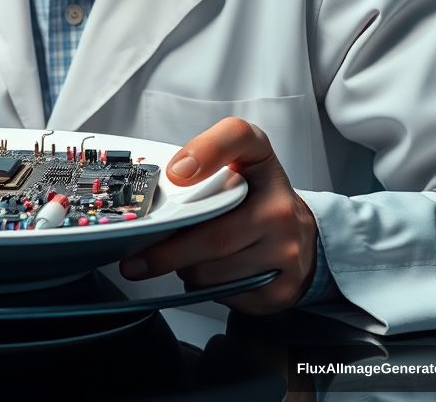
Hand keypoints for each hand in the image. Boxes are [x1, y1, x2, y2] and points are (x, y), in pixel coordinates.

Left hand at [119, 117, 317, 313]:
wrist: (300, 234)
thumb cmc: (256, 193)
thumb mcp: (238, 155)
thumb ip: (207, 149)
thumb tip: (174, 175)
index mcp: (263, 163)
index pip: (237, 139)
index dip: (205, 153)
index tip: (175, 173)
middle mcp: (281, 208)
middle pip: (213, 236)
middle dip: (167, 253)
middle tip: (135, 260)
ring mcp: (285, 253)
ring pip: (214, 273)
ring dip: (186, 270)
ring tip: (184, 258)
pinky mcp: (282, 290)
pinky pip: (227, 296)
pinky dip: (207, 289)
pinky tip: (211, 272)